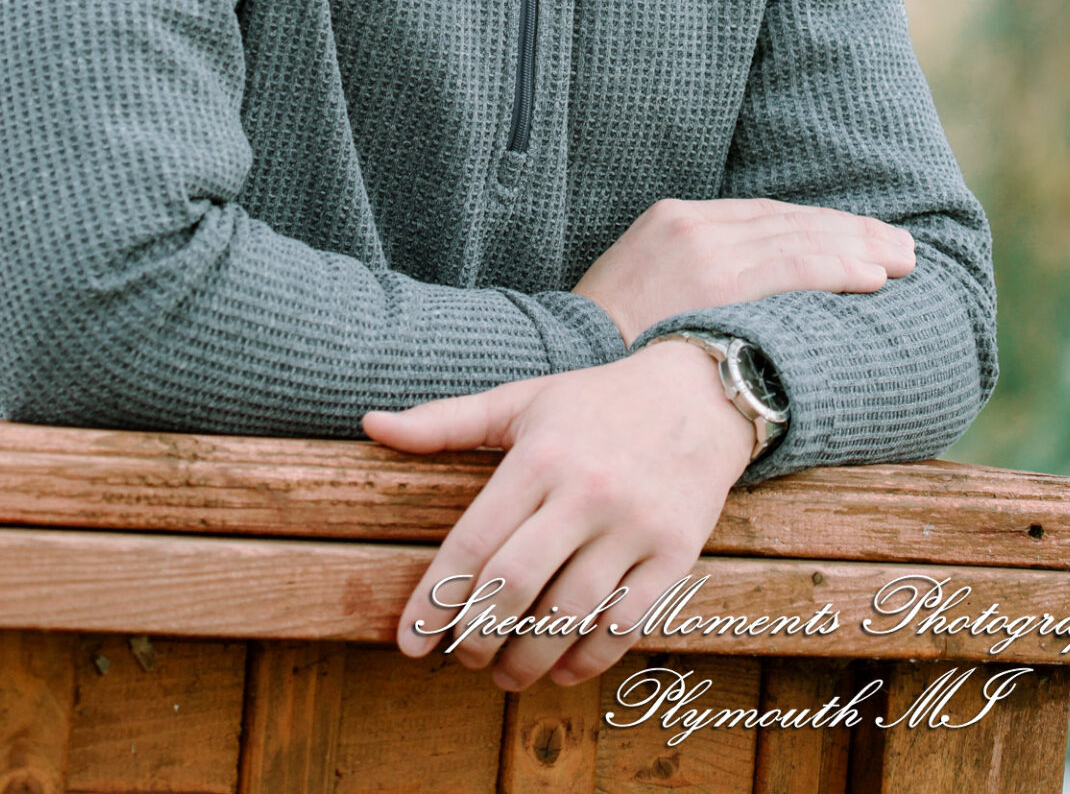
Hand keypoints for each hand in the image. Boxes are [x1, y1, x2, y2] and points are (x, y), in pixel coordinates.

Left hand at [363, 341, 753, 692]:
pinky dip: (587, 659)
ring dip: (528, 660)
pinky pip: (625, 625)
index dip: (433, 600)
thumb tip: (370, 425)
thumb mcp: (520, 401)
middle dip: (476, 638)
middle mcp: (587, 491)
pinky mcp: (676, 553)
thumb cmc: (595, 403)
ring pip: (569, 615)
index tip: (408, 642)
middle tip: (461, 659)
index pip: (473, 542)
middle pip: (514, 586)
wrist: (699, 397)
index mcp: (541, 455)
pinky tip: (562, 667)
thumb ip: (445, 421)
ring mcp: (635, 525)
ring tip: (505, 672)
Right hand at [573, 195, 916, 344]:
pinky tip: (874, 277)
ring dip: (859, 248)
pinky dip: (839, 268)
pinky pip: (793, 268)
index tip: (858, 238)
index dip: (819, 227)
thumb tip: (744, 304)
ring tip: (902, 260)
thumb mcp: (643, 291)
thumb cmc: (606, 347)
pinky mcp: (716, 281)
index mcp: (674, 219)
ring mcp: (706, 249)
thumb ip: (691, 282)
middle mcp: (693, 224)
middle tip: (900, 247)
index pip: (765, 216)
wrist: (560, 362)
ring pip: (800, 240)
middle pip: (790, 222)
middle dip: (851, 232)